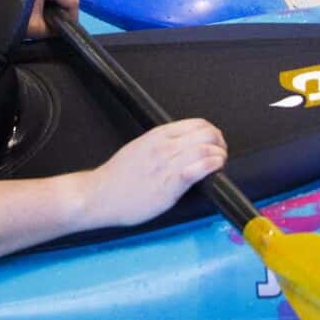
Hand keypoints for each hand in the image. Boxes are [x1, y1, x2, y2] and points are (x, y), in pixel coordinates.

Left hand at [23, 0, 78, 39]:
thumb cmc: (12, 18)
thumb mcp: (38, 28)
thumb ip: (57, 29)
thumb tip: (66, 30)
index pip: (72, 2)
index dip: (70, 20)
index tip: (62, 32)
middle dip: (62, 13)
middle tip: (51, 27)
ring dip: (55, 8)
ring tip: (42, 19)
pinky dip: (48, 3)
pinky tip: (38, 11)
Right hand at [82, 117, 227, 228]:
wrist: (99, 195)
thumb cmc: (117, 177)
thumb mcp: (139, 148)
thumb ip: (162, 144)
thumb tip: (183, 147)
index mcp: (158, 135)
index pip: (198, 124)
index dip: (212, 133)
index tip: (214, 145)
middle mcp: (165, 146)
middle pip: (207, 133)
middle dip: (220, 144)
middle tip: (220, 156)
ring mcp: (167, 164)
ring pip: (206, 149)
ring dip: (220, 156)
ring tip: (218, 166)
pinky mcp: (169, 184)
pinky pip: (198, 168)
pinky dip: (212, 166)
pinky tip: (215, 171)